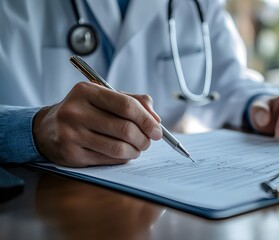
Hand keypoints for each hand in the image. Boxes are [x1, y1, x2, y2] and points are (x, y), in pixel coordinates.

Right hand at [33, 82, 161, 166]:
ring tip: (137, 147)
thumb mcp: (104, 97)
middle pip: (125, 129)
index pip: (126, 106)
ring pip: (118, 148)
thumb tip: (155, 119)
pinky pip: (108, 160)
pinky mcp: (71, 154)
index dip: (147, 119)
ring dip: (135, 150)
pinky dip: (122, 158)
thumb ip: (133, 101)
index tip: (157, 129)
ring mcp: (71, 134)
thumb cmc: (83, 111)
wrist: (46, 129)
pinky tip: (123, 153)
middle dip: (144, 138)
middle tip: (149, 140)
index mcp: (86, 91)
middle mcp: (76, 111)